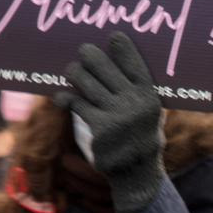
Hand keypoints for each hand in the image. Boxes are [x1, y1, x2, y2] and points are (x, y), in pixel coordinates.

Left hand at [55, 32, 164, 212]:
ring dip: (75, 73)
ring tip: (73, 72)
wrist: (136, 174)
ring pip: (84, 80)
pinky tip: (62, 98)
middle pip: (102, 65)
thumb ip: (139, 92)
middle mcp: (135, 104)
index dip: (123, 48)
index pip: (134, 64)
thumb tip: (116, 62)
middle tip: (84, 53)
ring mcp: (116, 115)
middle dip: (89, 55)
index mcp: (150, 97)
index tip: (114, 37)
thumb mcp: (150, 115)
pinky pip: (75, 102)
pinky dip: (66, 99)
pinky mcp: (98, 127)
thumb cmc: (141, 138)